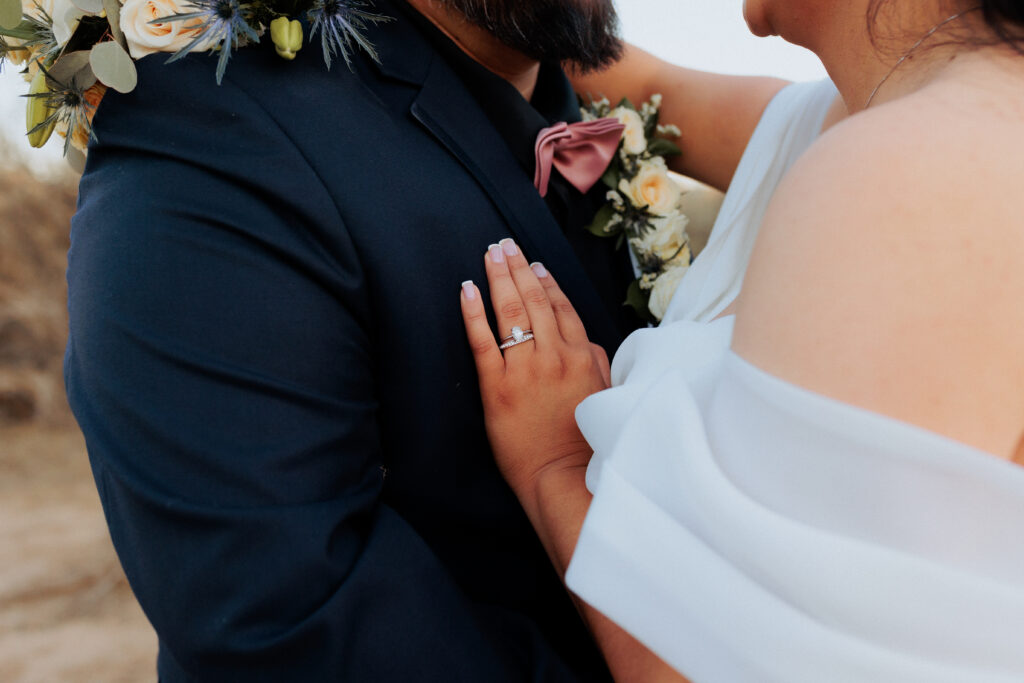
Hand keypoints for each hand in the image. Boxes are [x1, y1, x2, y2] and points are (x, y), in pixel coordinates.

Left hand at [460, 239, 610, 497]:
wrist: (563, 477)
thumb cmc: (584, 442)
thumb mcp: (603, 395)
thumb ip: (594, 361)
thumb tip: (582, 339)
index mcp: (580, 356)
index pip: (562, 307)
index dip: (546, 281)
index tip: (533, 263)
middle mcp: (554, 356)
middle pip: (535, 300)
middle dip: (518, 268)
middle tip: (504, 244)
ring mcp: (524, 370)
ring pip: (512, 312)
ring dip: (499, 278)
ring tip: (490, 254)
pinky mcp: (497, 387)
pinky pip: (482, 341)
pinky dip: (473, 313)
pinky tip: (467, 288)